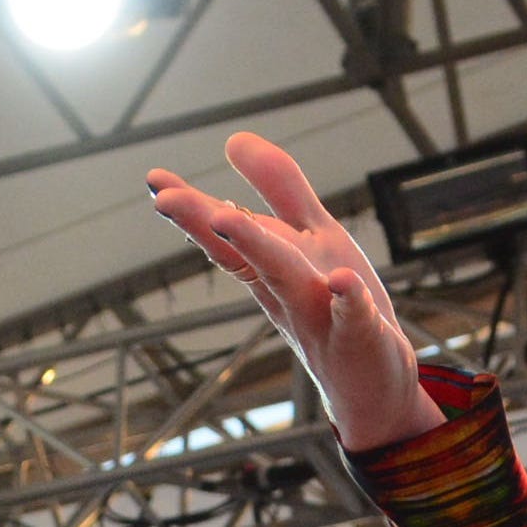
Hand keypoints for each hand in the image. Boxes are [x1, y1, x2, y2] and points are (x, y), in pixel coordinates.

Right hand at [145, 134, 444, 452]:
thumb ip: (277, 187)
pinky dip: (347, 300)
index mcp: (269, 266)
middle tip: (165, 201)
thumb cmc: (333, 307)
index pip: (224, 236)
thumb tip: (232, 138)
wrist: (372, 387)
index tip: (154, 181)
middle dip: (208, 225)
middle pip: (244, 254)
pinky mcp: (360, 336)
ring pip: (286, 279)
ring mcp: (319, 316)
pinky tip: (341, 281)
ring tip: (228, 217)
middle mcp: (285, 291)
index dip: (191, 209)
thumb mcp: (310, 236)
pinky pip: (353, 317)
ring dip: (258, 248)